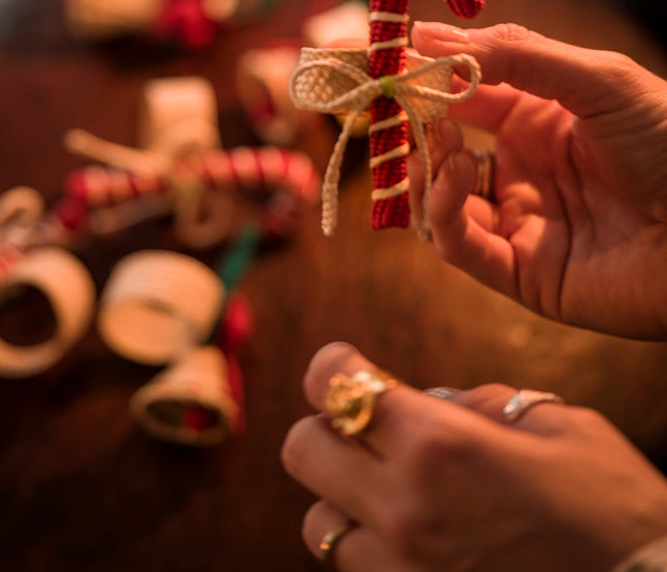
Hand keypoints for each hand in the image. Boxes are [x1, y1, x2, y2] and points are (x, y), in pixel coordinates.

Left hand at [282, 343, 666, 571]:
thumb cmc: (611, 505)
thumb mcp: (556, 425)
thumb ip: (479, 402)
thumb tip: (430, 401)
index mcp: (438, 445)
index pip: (336, 385)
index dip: (333, 365)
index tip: (346, 363)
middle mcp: (403, 508)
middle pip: (303, 448)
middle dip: (327, 426)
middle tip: (366, 425)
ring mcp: (401, 568)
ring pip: (319, 521)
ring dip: (343, 495)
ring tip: (390, 488)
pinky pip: (355, 568)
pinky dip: (367, 543)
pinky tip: (411, 532)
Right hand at [407, 22, 666, 337]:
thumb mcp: (595, 78)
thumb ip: (511, 54)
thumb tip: (424, 34)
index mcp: (534, 120)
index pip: (457, 96)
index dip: (419, 78)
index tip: (382, 58)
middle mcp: (518, 169)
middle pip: (437, 149)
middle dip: (409, 126)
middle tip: (389, 103)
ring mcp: (514, 220)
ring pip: (434, 199)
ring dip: (423, 167)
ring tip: (441, 141)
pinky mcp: (516, 270)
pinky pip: (457, 244)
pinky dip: (441, 209)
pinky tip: (461, 173)